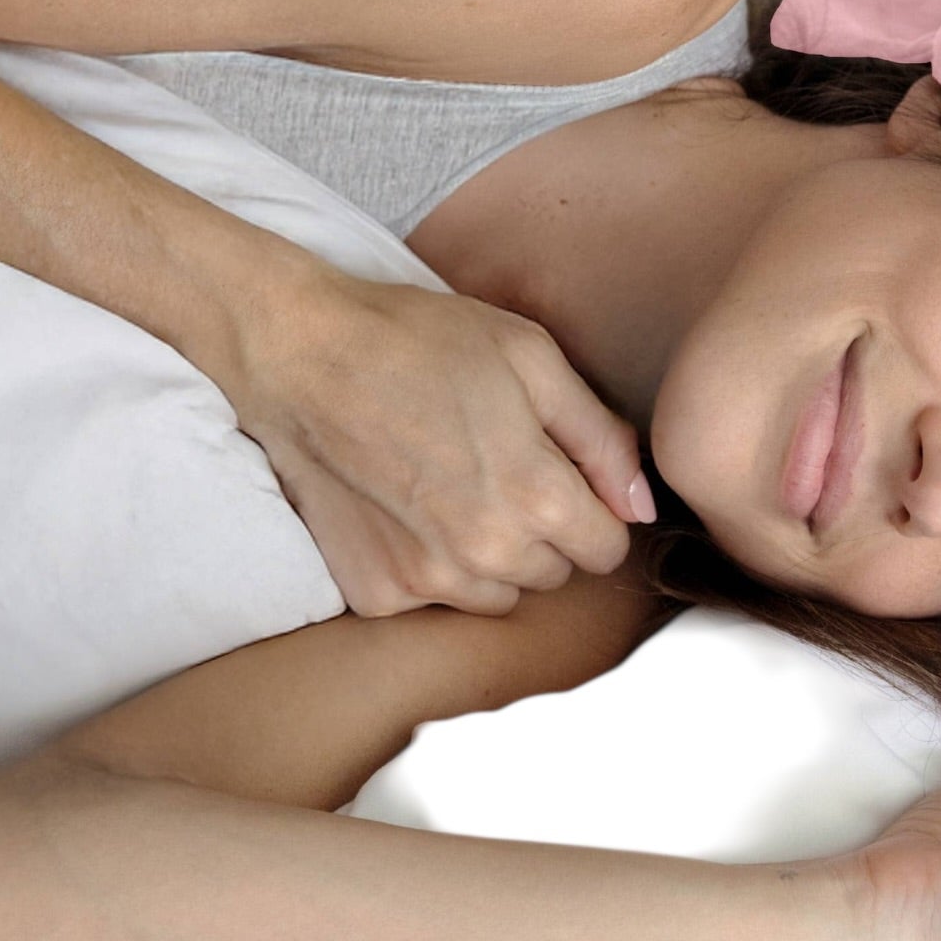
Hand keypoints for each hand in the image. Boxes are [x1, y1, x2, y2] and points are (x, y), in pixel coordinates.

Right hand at [225, 269, 653, 616]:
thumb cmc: (417, 341)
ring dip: (491, 557)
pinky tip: (405, 508)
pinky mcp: (378, 592)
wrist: (297, 353)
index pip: (608, 549)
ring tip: (451, 489)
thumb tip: (643, 507)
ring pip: (499, 594)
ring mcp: (428, 581)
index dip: (591, 509)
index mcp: (538, 498)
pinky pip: (435, 599)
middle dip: (542, 532)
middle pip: (556, 574)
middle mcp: (488, 555)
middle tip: (494, 468)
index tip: (559, 475)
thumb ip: (601, 439)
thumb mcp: (531, 359)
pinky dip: (429, 565)